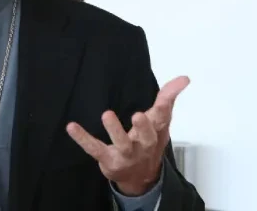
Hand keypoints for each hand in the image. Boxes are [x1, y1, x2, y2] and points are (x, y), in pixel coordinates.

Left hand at [66, 76, 189, 195]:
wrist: (139, 177)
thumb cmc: (149, 142)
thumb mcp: (160, 121)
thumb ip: (168, 98)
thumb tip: (184, 78)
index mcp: (156, 132)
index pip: (162, 119)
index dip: (164, 108)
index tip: (165, 98)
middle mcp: (143, 145)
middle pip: (147, 137)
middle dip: (143, 127)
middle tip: (138, 115)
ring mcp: (126, 154)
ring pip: (122, 144)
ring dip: (115, 130)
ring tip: (107, 115)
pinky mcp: (108, 159)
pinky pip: (95, 148)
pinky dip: (83, 139)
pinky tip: (71, 127)